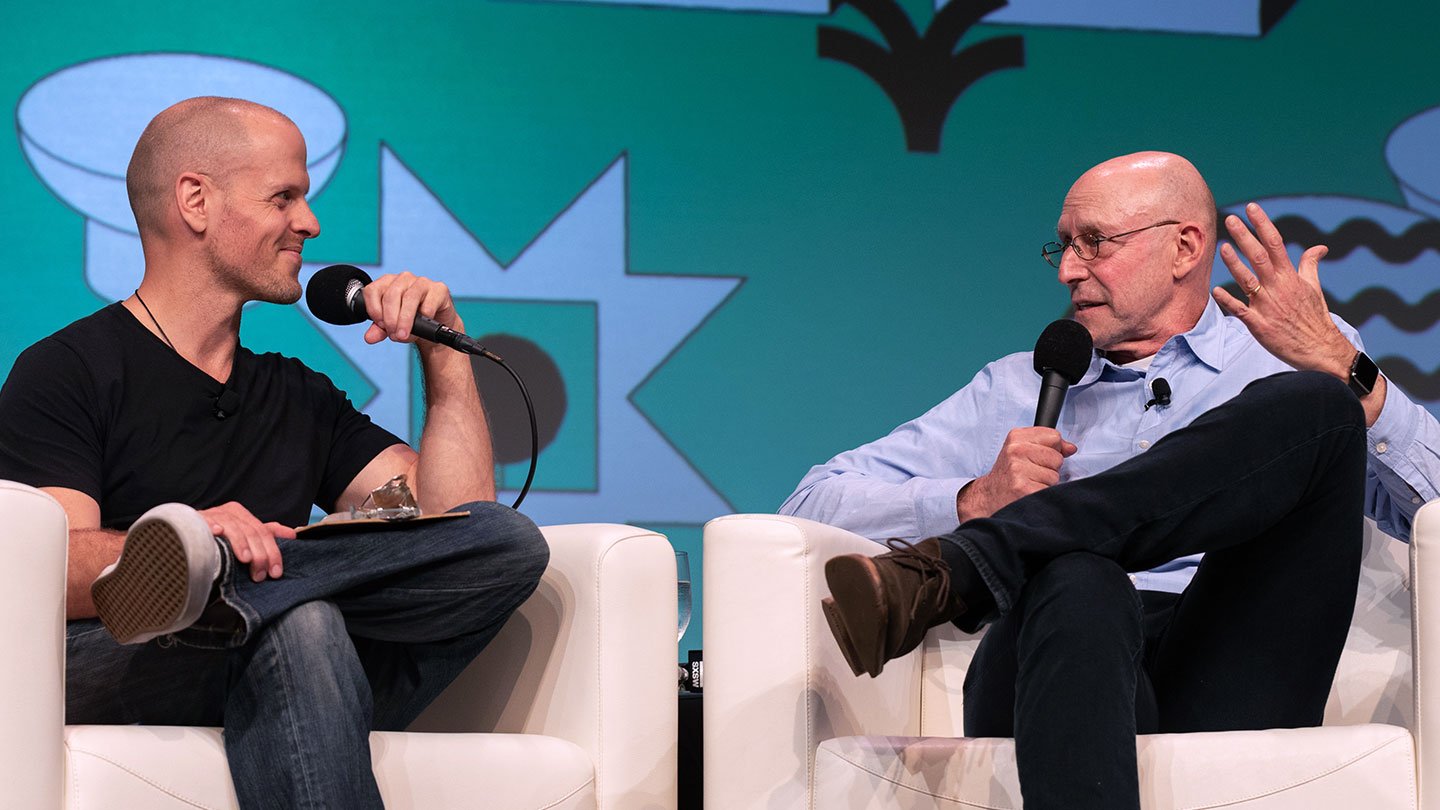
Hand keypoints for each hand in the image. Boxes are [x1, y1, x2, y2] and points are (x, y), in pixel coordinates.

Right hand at [198, 502, 295, 581]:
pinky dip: (211, 526)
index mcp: (242, 515)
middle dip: (259, 555)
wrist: (184, 532)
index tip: (275, 572)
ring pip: (233, 527)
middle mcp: (229, 513)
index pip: (264, 532)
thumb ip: (266, 534)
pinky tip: (216, 533)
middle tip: (260, 575)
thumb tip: (292, 534)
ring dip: (240, 543)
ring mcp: (212, 515)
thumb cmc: (219, 537)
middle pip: (251, 532)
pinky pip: (204, 521)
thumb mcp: (244, 534)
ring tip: (246, 559)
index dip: (272, 552)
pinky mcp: (194, 520)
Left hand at [359, 271, 460, 345]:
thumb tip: (369, 337)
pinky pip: (429, 303)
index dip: (374, 310)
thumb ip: (379, 330)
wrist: (434, 326)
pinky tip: (424, 323)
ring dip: (405, 320)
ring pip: (409, 298)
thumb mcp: (391, 327)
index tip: (380, 325)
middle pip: (391, 295)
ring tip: (404, 334)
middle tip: (394, 335)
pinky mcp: (439, 289)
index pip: (373, 291)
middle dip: (390, 319)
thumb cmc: (411, 321)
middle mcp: (403, 279)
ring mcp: (422, 282)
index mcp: (387, 283)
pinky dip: (425, 317)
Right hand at [957, 427, 1075, 520]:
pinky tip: (1029, 494)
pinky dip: (1043, 495)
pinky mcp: (1024, 489)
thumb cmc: (1009, 474)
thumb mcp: (1021, 451)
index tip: (1038, 458)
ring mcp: (1019, 470)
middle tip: (1031, 474)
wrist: (990, 497)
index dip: (1051, 449)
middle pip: (1057, 457)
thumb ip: (1047, 445)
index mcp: (1016, 437)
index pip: (1054, 436)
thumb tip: (1071, 448)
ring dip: (1045, 483)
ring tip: (1029, 484)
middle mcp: (1016, 451)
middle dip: (1049, 468)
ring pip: (1054, 476)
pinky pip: (1050, 490)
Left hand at [1212, 202, 1353, 378]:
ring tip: (1223, 247)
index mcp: (1290, 277)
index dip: (1263, 225)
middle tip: (1230, 219)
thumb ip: (1311, 265)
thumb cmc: (1314, 317)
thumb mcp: (1314, 288)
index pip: (1275, 244)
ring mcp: (1268, 306)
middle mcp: (1278, 288)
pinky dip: (1228, 301)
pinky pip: (1240, 311)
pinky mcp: (1259, 325)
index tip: (1252, 209)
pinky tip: (1216, 290)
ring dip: (1235, 264)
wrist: (1319, 349)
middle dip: (1245, 237)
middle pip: (1260, 257)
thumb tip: (1320, 247)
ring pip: (1248, 281)